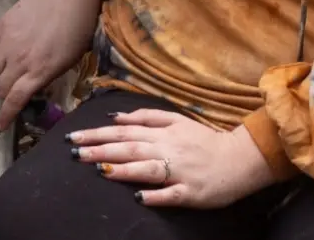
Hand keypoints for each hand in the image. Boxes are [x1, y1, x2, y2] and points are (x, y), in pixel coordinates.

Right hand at [0, 0, 99, 134]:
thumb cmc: (77, 28)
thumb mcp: (68, 60)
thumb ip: (45, 76)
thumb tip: (31, 87)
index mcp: (39, 71)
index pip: (14, 101)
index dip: (4, 118)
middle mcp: (20, 59)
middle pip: (0, 88)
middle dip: (5, 95)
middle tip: (12, 90)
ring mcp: (8, 41)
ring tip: (8, 70)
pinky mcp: (2, 23)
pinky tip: (6, 48)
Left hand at [67, 108, 276, 208]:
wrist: (238, 159)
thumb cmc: (203, 140)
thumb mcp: (176, 120)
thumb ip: (147, 117)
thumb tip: (116, 116)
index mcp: (163, 131)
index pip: (124, 130)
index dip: (98, 133)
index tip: (75, 137)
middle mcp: (168, 148)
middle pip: (130, 147)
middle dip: (101, 149)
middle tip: (75, 152)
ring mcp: (179, 171)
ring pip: (147, 168)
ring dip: (123, 169)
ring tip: (99, 169)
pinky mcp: (191, 192)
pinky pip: (171, 194)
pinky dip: (155, 195)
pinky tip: (139, 197)